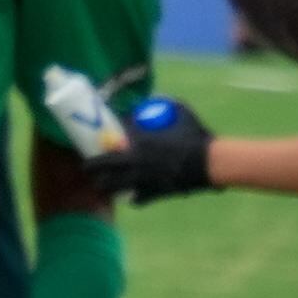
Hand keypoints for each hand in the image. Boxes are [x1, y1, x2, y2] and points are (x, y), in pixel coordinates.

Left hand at [94, 98, 216, 203]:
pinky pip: (140, 199)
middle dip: (92, 167)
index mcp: (139, 141)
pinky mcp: (156, 192)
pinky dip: (135, 200)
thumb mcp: (182, 112)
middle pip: (105, 165)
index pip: (113, 139)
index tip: (96, 140)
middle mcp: (136, 161)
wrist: (211, 163)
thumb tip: (160, 97)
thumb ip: (168, 104)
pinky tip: (131, 200)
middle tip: (86, 167)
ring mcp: (144, 179)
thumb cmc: (196, 136)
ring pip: (116, 185)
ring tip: (100, 186)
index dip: (103, 140)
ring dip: (106, 186)